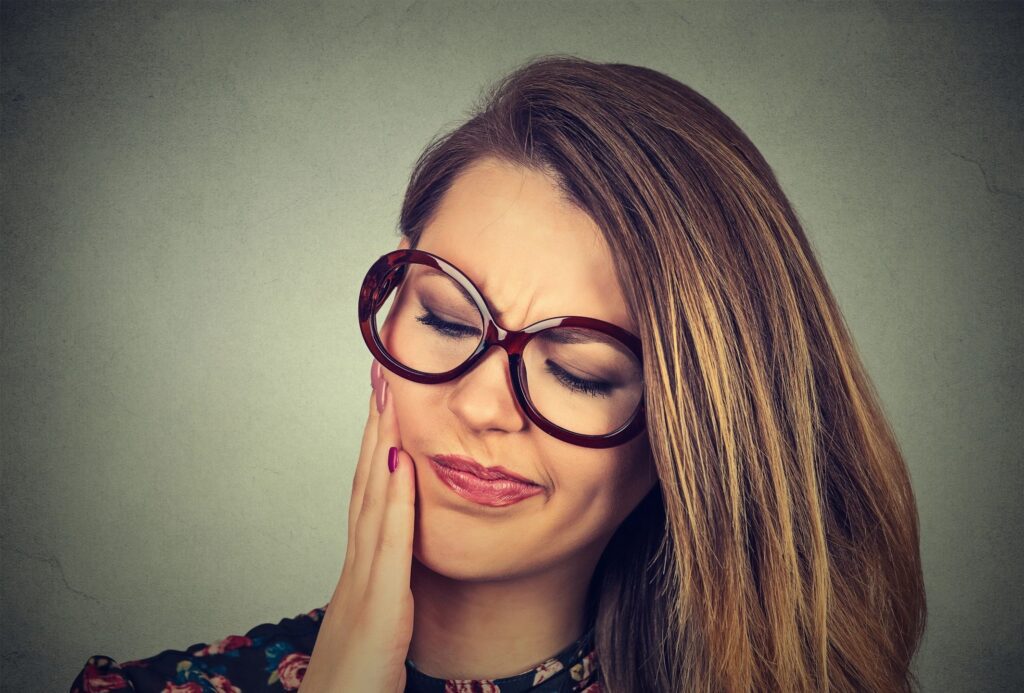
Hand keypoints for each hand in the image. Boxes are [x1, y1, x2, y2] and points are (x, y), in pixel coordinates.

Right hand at [300, 361, 416, 691]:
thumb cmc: (358, 686)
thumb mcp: (378, 631)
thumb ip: (388, 595)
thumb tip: (399, 568)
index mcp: (362, 573)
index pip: (370, 496)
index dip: (377, 446)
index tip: (387, 401)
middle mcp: (357, 569)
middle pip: (365, 483)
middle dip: (376, 426)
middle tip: (383, 372)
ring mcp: (363, 586)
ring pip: (371, 501)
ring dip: (380, 443)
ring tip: (388, 393)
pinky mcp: (378, 610)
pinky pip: (387, 547)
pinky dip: (394, 501)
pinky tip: (401, 463)